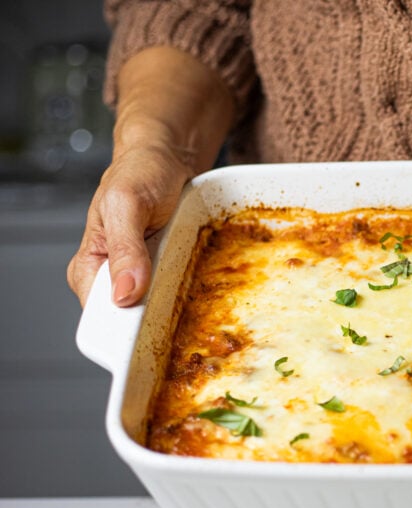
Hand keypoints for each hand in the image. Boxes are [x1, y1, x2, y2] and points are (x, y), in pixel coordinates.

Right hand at [67, 143, 191, 306]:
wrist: (166, 158)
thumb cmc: (140, 172)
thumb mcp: (127, 203)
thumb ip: (124, 248)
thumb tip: (123, 293)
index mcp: (89, 267)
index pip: (102, 317)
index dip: (129, 326)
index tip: (156, 322)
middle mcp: (112, 277)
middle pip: (133, 319)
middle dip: (159, 316)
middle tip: (184, 298)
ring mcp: (140, 277)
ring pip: (159, 310)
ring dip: (181, 305)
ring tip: (194, 285)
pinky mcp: (163, 273)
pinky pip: (177, 295)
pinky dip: (191, 291)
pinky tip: (202, 282)